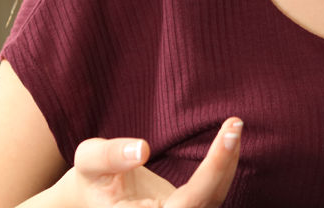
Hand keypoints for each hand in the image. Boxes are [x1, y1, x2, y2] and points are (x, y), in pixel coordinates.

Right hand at [44, 118, 242, 207]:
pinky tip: (228, 140)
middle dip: (224, 163)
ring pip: (214, 199)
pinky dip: (222, 168)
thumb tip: (141, 149)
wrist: (90, 199)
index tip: (228, 134)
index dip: (213, 170)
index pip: (188, 204)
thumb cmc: (89, 180)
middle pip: (207, 201)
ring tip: (233, 126)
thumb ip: (109, 156)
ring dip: (228, 164)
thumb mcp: (88, 162)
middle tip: (235, 123)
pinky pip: (212, 195)